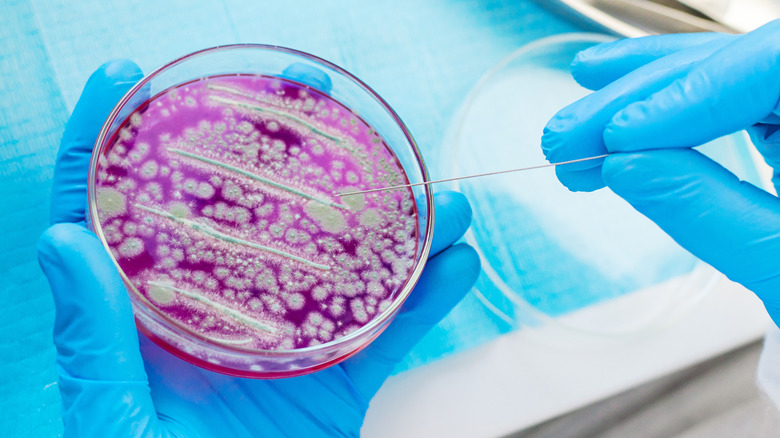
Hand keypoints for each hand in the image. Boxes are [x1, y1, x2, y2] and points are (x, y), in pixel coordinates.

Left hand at [37, 60, 479, 436]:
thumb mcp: (113, 419)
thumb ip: (96, 339)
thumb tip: (67, 241)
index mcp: (153, 315)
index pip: (124, 212)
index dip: (116, 140)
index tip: (129, 80)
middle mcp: (224, 311)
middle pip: (249, 209)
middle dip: (282, 143)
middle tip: (311, 94)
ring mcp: (289, 341)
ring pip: (341, 262)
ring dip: (393, 222)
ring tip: (433, 191)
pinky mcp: (340, 381)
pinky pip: (391, 330)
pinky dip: (429, 296)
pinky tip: (455, 261)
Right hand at [541, 21, 779, 325]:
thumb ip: (704, 211)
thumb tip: (624, 166)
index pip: (774, 65)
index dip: (688, 93)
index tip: (619, 136)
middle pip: (731, 65)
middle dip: (638, 99)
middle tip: (569, 136)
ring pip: (715, 76)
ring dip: (633, 101)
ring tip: (574, 125)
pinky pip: (718, 104)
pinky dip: (659, 115)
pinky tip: (613, 119)